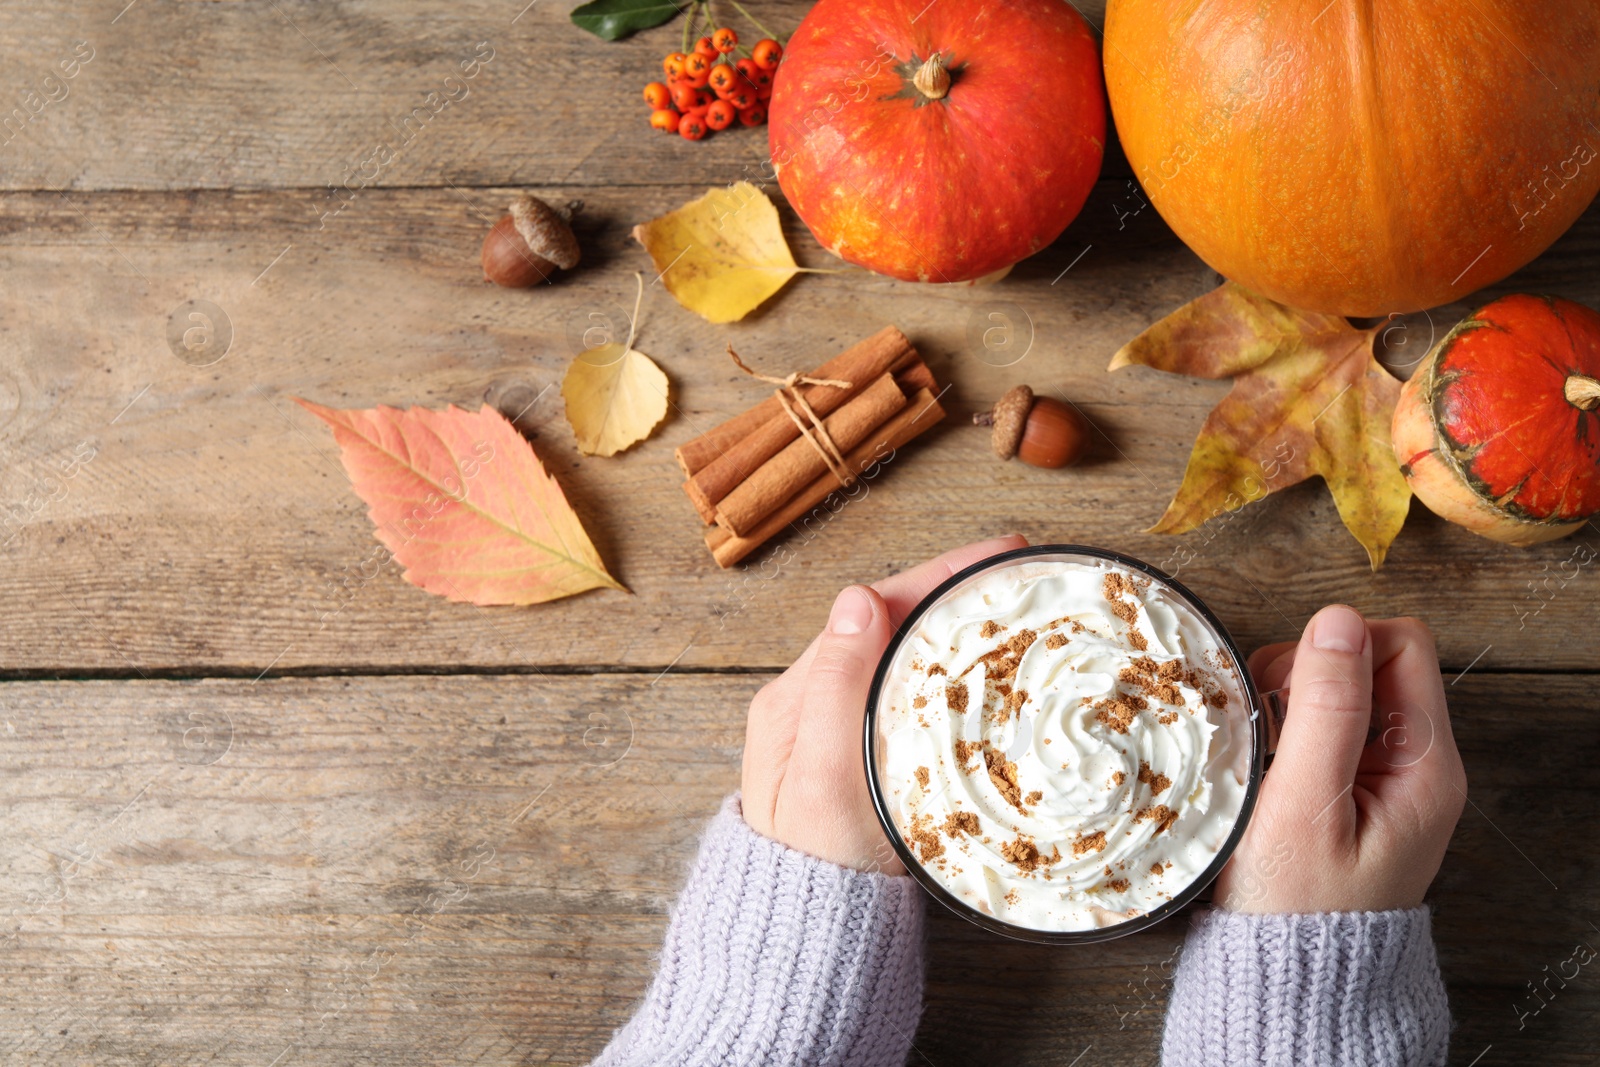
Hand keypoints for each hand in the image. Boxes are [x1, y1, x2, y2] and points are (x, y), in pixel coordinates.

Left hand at [741, 535, 1028, 873]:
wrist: (808, 942)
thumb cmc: (815, 871)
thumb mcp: (823, 778)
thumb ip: (838, 688)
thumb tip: (859, 597)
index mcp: (796, 698)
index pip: (874, 610)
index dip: (938, 575)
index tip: (1000, 554)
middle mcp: (814, 706)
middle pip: (893, 626)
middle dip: (955, 593)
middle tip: (1025, 571)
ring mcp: (841, 735)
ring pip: (905, 661)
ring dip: (957, 631)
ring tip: (1018, 610)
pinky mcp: (868, 766)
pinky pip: (913, 700)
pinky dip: (955, 678)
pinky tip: (992, 677)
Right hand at [1215, 605, 1467, 912]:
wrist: (1287, 984)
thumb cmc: (1295, 908)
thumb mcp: (1305, 805)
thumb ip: (1326, 711)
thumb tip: (1337, 620)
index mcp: (1425, 765)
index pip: (1401, 644)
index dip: (1337, 648)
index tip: (1285, 691)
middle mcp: (1415, 766)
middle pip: (1370, 661)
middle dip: (1307, 672)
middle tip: (1266, 724)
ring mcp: (1383, 779)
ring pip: (1341, 691)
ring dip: (1289, 703)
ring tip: (1260, 752)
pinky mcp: (1350, 792)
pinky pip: (1323, 728)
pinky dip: (1285, 730)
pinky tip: (1261, 767)